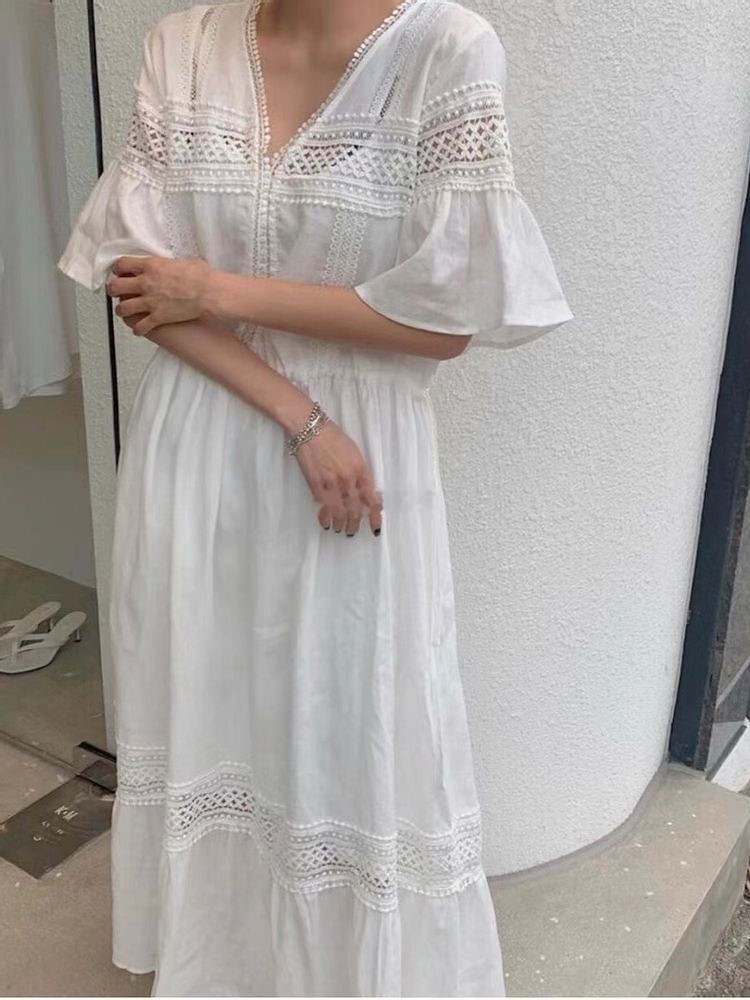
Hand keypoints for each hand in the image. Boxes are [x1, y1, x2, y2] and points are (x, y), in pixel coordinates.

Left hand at [106, 256, 213, 334]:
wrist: (210, 293)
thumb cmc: (202, 276)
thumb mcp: (183, 261)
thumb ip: (170, 264)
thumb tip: (173, 266)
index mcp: (151, 266)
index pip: (122, 264)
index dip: (118, 269)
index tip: (119, 272)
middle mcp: (146, 283)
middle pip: (116, 286)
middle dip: (113, 290)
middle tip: (115, 292)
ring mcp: (150, 302)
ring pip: (123, 308)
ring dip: (122, 310)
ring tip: (124, 311)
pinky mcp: (158, 317)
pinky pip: (140, 326)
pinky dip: (138, 329)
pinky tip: (139, 329)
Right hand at [294, 420, 382, 536]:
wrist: (310, 428)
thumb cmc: (333, 437)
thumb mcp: (354, 453)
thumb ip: (359, 473)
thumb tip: (362, 493)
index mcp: (361, 469)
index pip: (371, 499)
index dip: (375, 516)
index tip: (376, 528)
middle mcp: (348, 478)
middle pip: (355, 510)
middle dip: (355, 525)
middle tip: (352, 532)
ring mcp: (331, 482)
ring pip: (339, 511)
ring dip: (340, 524)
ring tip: (339, 530)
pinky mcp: (316, 484)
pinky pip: (323, 506)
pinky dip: (324, 517)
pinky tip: (325, 523)